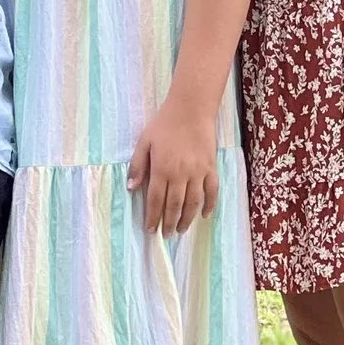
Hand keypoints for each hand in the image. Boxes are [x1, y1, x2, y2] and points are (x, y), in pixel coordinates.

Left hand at [128, 96, 220, 235]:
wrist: (191, 109)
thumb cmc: (164, 124)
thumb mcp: (144, 141)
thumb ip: (137, 165)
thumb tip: (131, 188)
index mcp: (162, 168)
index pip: (156, 200)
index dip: (152, 217)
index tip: (150, 230)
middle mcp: (180, 174)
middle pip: (175, 205)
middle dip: (169, 223)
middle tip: (166, 235)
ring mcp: (198, 172)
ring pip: (193, 202)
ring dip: (187, 219)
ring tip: (181, 230)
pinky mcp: (211, 167)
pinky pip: (212, 190)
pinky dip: (209, 205)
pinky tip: (204, 215)